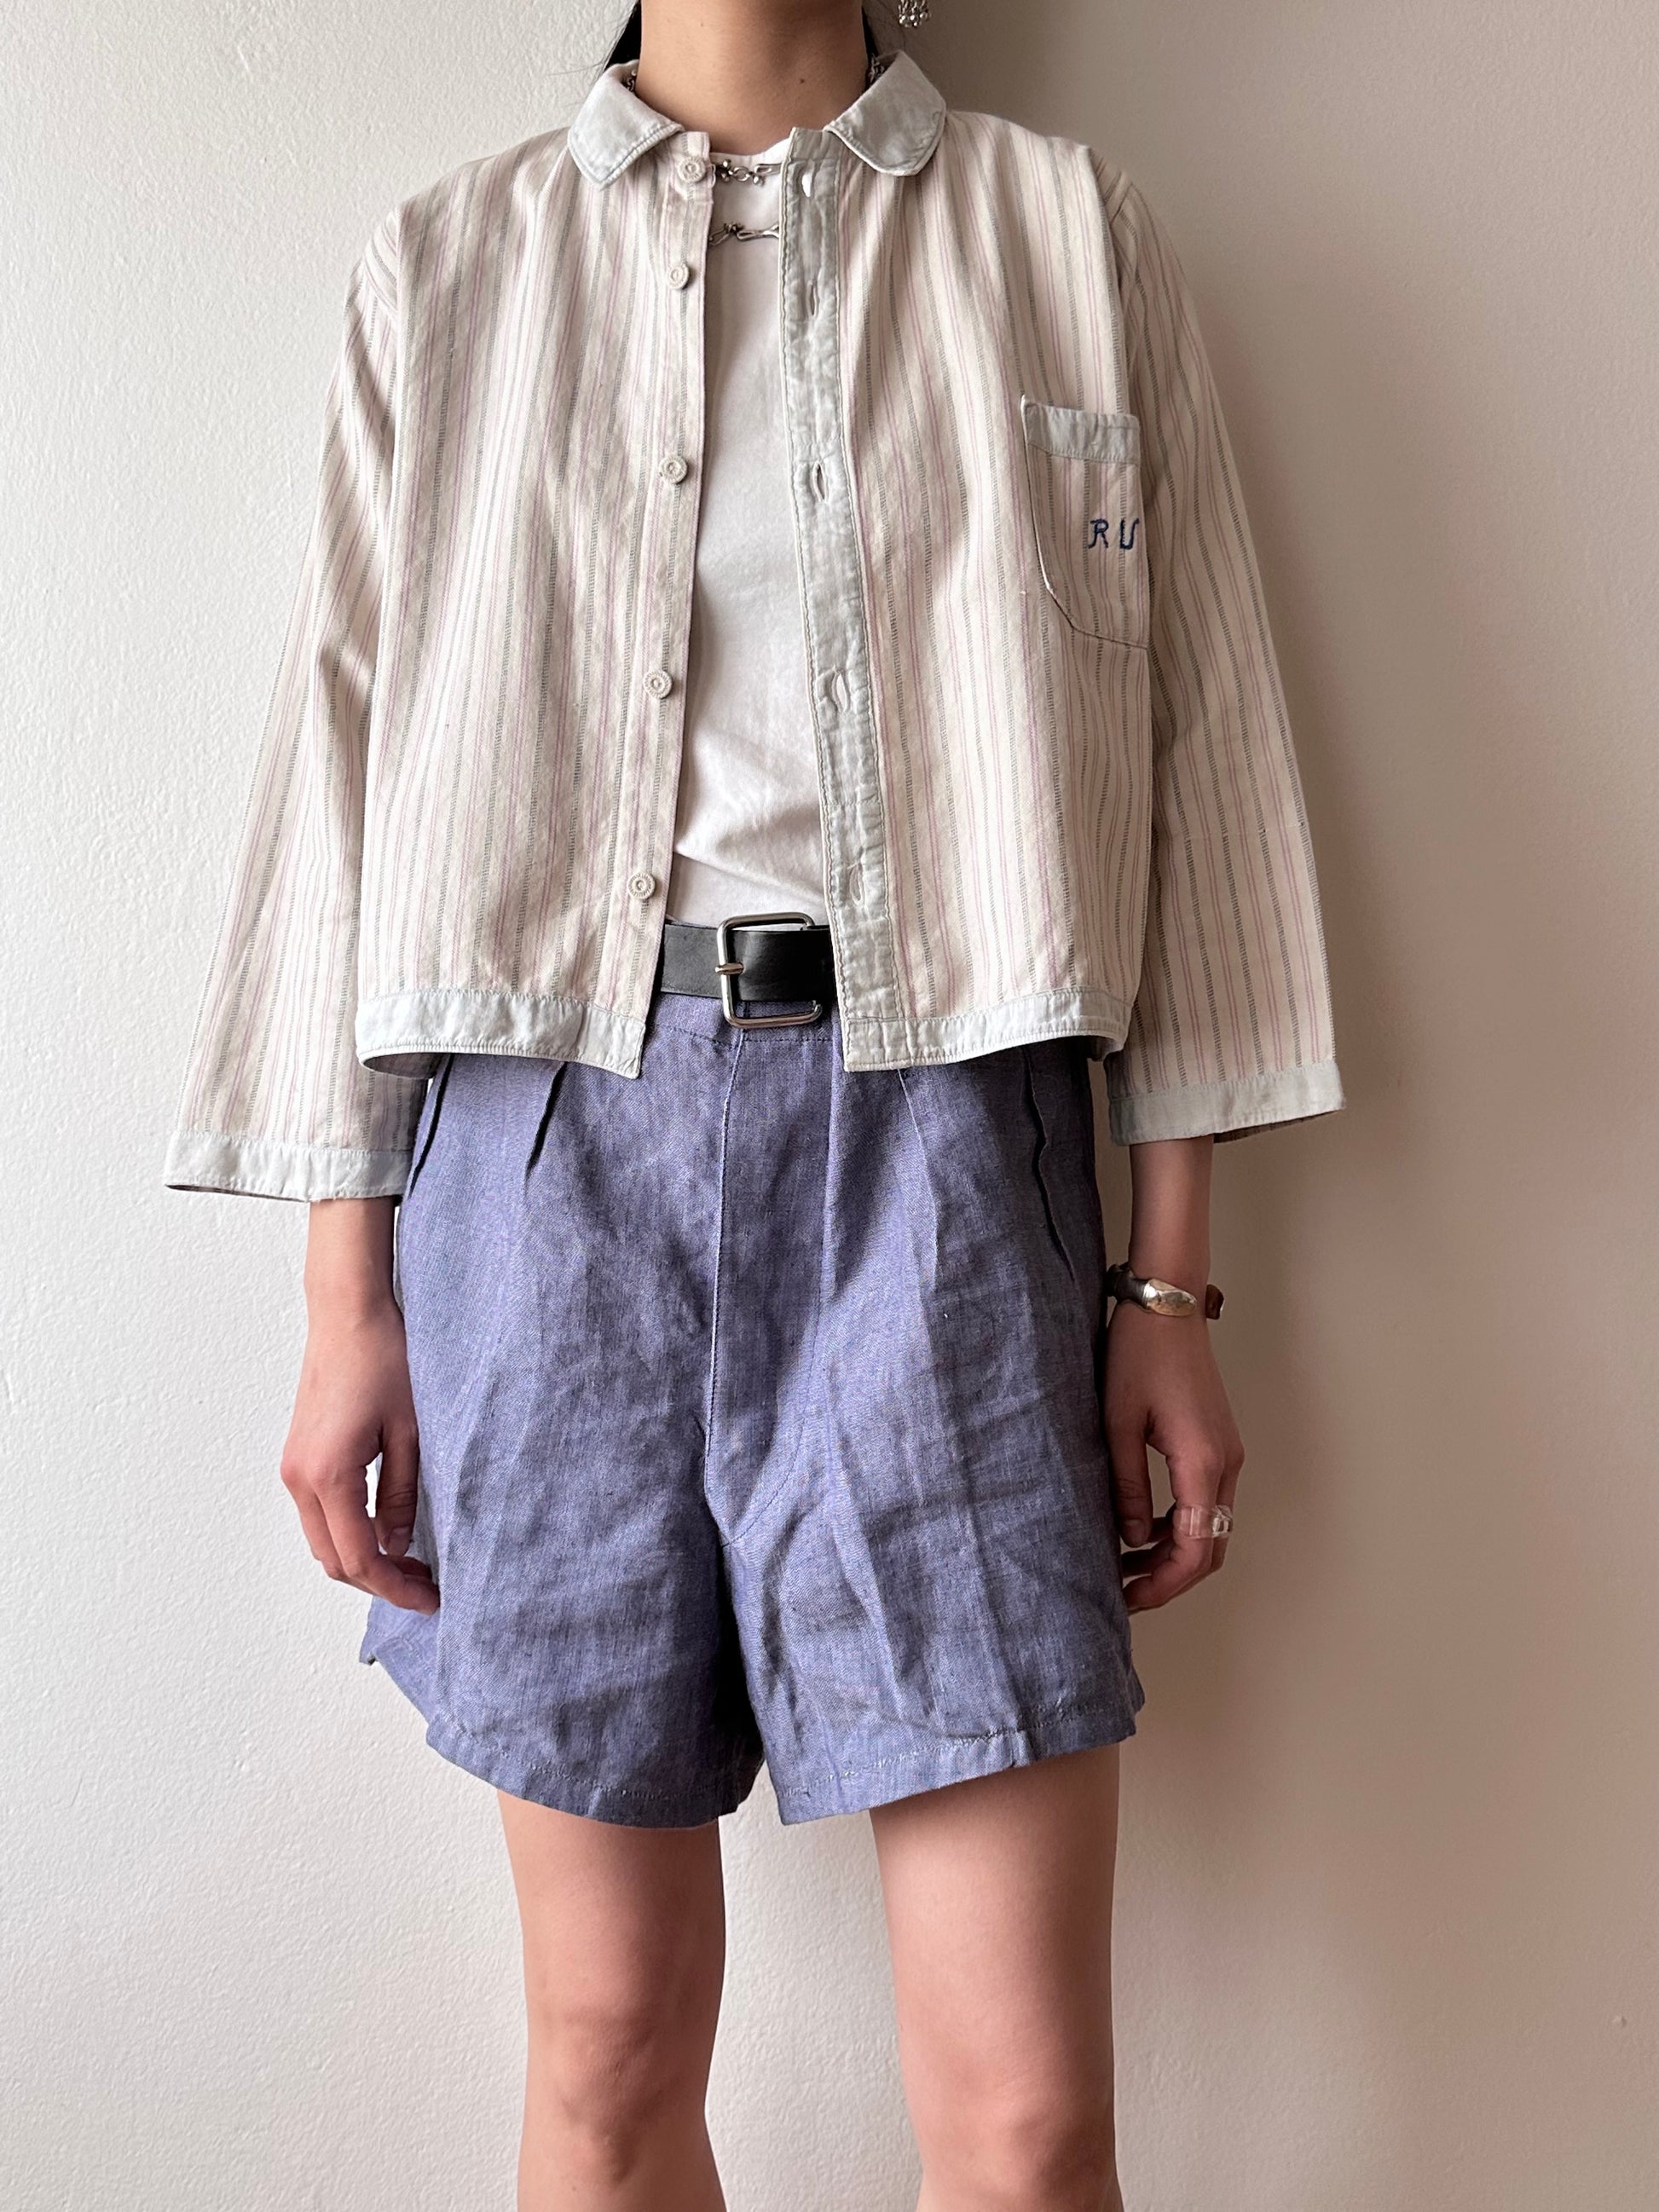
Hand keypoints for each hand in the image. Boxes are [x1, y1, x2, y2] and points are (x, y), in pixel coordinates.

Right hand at [280, 1202, 437, 1612]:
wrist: (347, 1313)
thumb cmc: (385, 1360)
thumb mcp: (412, 1432)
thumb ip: (404, 1495)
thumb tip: (399, 1545)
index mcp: (328, 1476)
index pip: (359, 1559)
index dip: (395, 1588)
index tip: (431, 1599)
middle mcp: (300, 1478)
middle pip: (334, 1560)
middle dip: (379, 1581)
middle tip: (427, 1585)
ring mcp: (293, 1468)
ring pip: (323, 1540)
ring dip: (362, 1559)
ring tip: (411, 1562)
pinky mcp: (298, 1456)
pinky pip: (319, 1515)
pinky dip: (348, 1533)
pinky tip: (385, 1530)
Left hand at [1105, 1301, 1242, 1611]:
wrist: (1167, 1305)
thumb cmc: (1138, 1355)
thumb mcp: (1117, 1425)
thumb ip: (1127, 1488)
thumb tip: (1131, 1539)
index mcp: (1202, 1464)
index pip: (1194, 1551)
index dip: (1163, 1585)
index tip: (1127, 1597)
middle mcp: (1225, 1465)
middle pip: (1210, 1548)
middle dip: (1170, 1577)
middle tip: (1124, 1589)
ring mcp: (1227, 1454)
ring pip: (1211, 1528)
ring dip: (1174, 1552)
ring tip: (1125, 1562)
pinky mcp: (1218, 1443)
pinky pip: (1206, 1502)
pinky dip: (1180, 1525)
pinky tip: (1142, 1525)